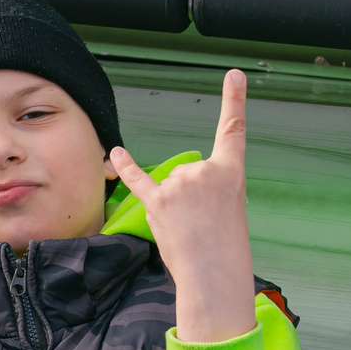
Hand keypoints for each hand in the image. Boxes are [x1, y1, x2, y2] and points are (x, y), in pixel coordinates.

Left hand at [109, 69, 255, 344]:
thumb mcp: (230, 210)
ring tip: (189, 229)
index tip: (234, 74)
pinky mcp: (158, 201)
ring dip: (174, 207)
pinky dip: (125, 166)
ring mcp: (180, 184)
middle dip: (191, 197)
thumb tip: (177, 189)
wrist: (214, 274)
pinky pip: (138, 179)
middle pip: (188, 173)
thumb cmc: (224, 248)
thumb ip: (207, 189)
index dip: (234, 100)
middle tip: (204, 224)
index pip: (233, 131)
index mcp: (232, 172)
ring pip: (169, 185)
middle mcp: (206, 171)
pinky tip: (116, 151)